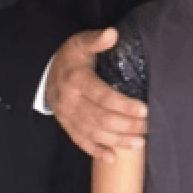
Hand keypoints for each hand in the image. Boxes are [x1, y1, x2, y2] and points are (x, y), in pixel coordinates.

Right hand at [46, 28, 146, 163]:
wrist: (44, 71)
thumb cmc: (71, 56)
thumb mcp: (81, 42)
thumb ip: (97, 39)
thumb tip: (112, 33)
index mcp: (76, 80)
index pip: (102, 96)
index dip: (123, 105)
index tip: (144, 109)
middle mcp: (70, 101)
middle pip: (100, 118)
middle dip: (126, 125)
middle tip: (148, 127)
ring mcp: (67, 116)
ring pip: (93, 133)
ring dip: (117, 141)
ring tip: (139, 143)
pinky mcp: (66, 125)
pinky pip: (80, 142)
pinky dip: (96, 152)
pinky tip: (112, 158)